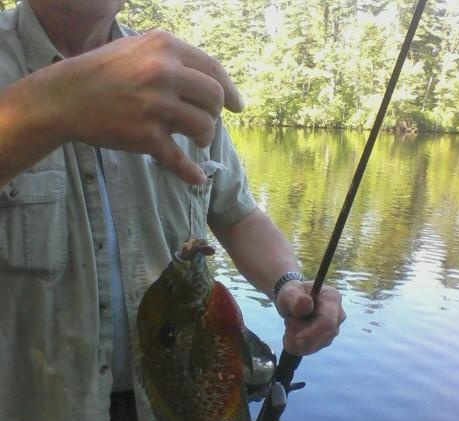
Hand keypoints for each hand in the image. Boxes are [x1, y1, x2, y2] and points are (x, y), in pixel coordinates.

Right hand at [49, 30, 242, 182]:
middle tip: (205, 124)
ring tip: (196, 140)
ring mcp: (154, 106)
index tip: (237, 106)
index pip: (213, 69)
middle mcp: (163, 73)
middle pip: (214, 98)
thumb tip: (211, 81)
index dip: (230, 91)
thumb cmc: (103, 72)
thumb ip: (174, 60)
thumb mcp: (140, 50)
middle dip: (215, 115)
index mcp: (165, 47)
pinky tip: (197, 179)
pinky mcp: (144, 136)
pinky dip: (190, 172)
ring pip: (203, 127)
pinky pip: (178, 159)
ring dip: (205, 138)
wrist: (65, 96)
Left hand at [275, 281, 345, 355]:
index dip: (313, 334)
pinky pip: (310, 350)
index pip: (328, 322)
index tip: (296, 340)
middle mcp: (337, 315)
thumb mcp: (288, 293)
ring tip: (289, 323)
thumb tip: (306, 302)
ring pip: (315, 345)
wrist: (291, 302)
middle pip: (323, 336)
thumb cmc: (291, 295)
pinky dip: (296, 346)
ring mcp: (333, 329)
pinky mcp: (325, 339)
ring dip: (296, 339)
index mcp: (332, 298)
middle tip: (287, 322)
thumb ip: (295, 298)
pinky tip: (290, 334)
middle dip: (301, 335)